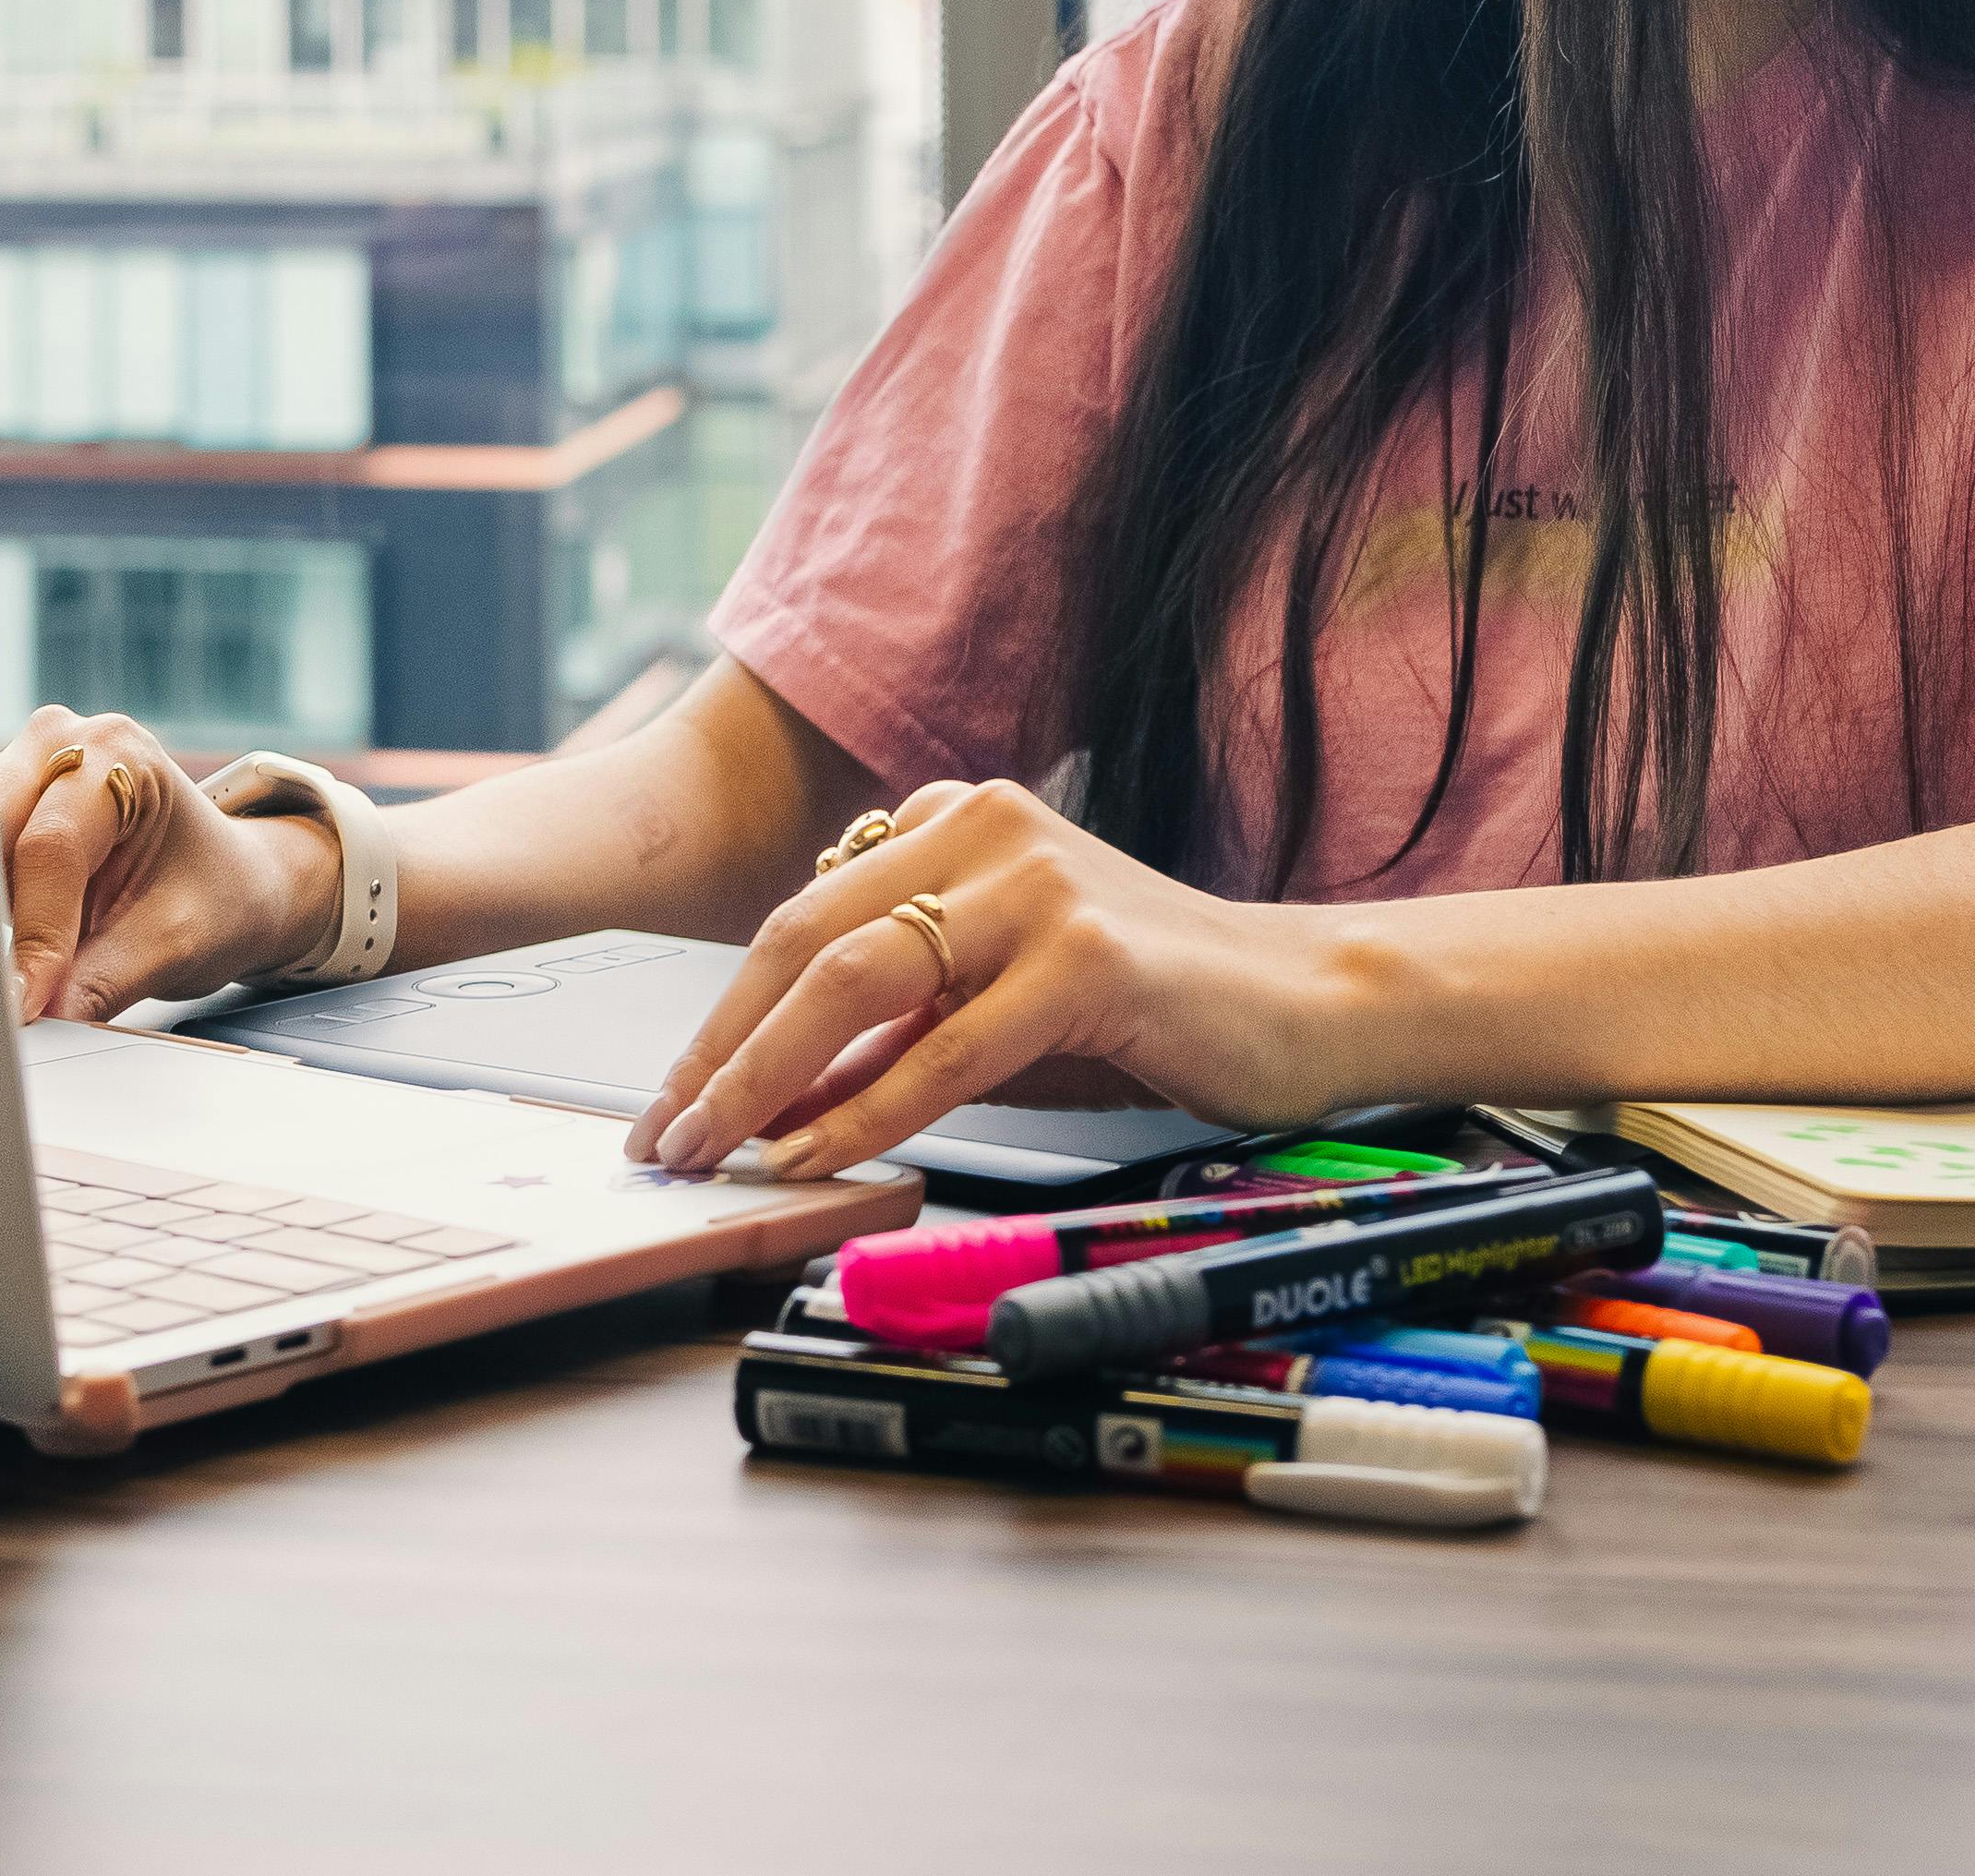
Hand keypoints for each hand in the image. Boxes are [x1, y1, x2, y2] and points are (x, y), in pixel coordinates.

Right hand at [0, 709, 338, 1024]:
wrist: (231, 882)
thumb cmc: (215, 894)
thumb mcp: (176, 943)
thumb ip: (104, 979)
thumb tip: (39, 1017)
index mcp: (119, 754)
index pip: (51, 846)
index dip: (36, 931)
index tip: (26, 1003)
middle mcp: (61, 744)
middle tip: (9, 992)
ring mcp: (24, 771)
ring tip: (25, 970)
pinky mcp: (1, 810)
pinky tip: (16, 949)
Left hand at [626, 778, 1369, 1180]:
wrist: (1306, 1004)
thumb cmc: (1153, 1007)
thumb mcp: (998, 1007)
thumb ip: (895, 1030)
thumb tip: (775, 1102)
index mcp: (955, 819)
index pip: (802, 918)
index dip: (724, 1017)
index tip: (674, 1099)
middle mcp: (986, 827)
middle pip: (806, 941)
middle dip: (721, 1050)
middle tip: (667, 1137)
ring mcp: (1037, 883)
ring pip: (857, 981)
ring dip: (768, 1078)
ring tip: (720, 1150)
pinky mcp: (1086, 955)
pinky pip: (947, 1045)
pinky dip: (870, 1109)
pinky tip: (820, 1154)